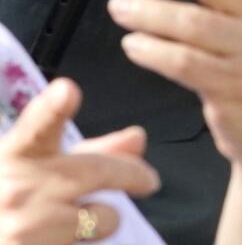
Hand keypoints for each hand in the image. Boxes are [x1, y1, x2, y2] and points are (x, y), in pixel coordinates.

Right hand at [0, 78, 158, 244]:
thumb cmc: (12, 195)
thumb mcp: (40, 165)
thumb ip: (90, 150)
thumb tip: (138, 138)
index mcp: (18, 154)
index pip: (36, 128)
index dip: (53, 109)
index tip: (66, 91)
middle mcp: (19, 187)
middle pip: (97, 171)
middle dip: (133, 174)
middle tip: (147, 180)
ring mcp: (26, 226)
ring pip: (102, 217)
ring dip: (103, 218)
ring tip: (78, 217)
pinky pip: (87, 243)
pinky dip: (84, 240)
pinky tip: (57, 238)